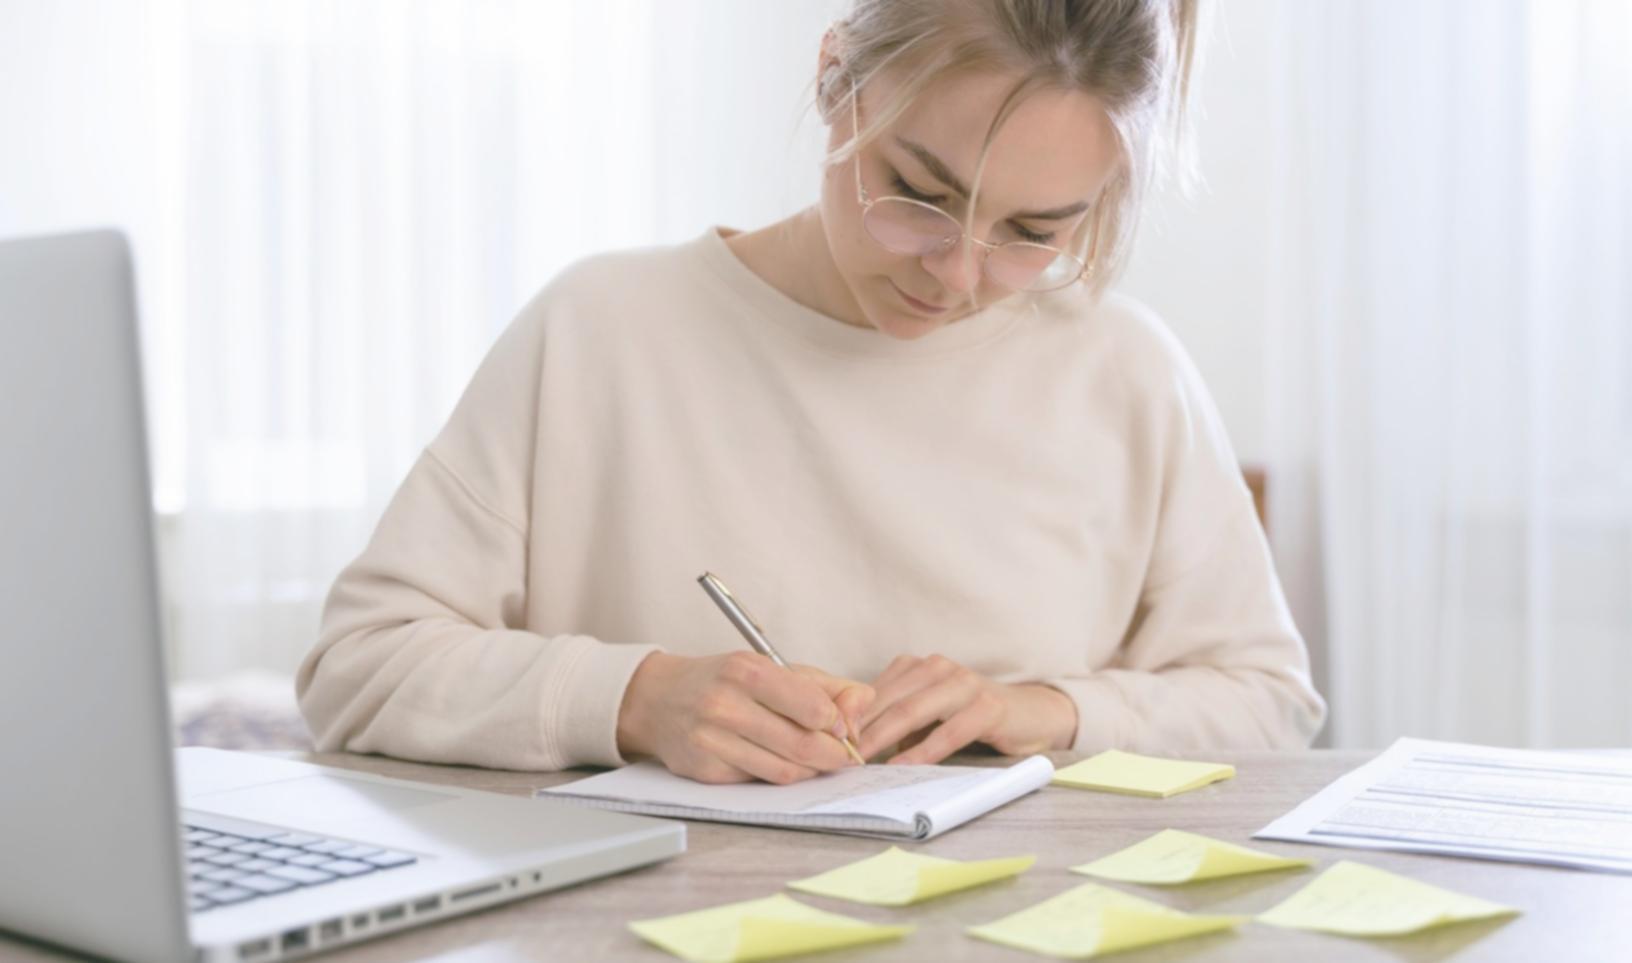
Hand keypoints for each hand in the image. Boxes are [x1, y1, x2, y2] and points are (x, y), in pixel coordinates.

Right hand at [616, 651, 872, 784]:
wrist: (659, 700)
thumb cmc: (723, 681)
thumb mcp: (771, 668)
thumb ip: (825, 686)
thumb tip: (864, 706)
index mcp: (748, 672)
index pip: (815, 709)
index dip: (839, 724)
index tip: (843, 728)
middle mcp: (726, 706)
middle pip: (803, 746)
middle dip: (834, 756)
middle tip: (844, 756)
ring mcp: (712, 741)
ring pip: (784, 772)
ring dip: (811, 771)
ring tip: (818, 761)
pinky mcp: (706, 771)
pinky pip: (759, 782)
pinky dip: (780, 777)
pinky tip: (783, 764)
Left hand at [855, 655, 1077, 764]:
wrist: (1030, 714)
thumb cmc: (970, 717)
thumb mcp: (928, 715)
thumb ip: (896, 721)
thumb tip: (851, 744)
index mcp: (918, 666)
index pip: (874, 691)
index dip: (849, 717)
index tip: (826, 740)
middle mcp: (938, 668)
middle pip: (888, 700)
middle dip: (859, 730)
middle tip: (836, 756)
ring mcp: (964, 684)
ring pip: (913, 712)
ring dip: (884, 739)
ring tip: (861, 762)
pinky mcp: (987, 707)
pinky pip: (948, 731)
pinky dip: (923, 751)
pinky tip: (903, 766)